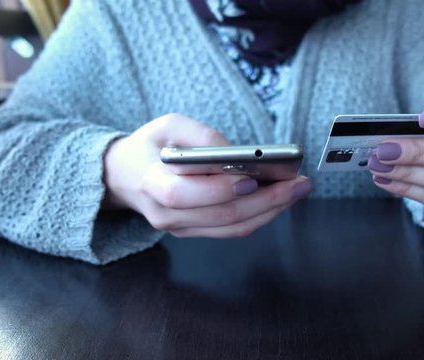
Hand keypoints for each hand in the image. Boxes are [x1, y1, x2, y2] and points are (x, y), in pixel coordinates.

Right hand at [103, 113, 311, 237]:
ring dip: (270, 210)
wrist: (125, 176)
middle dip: (266, 200)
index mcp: (151, 183)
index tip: (252, 178)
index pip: (183, 195)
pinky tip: (281, 198)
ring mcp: (181, 228)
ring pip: (232, 227)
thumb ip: (199, 136)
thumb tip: (236, 154)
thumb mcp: (166, 125)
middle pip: (220, 215)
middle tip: (298, 183)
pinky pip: (232, 230)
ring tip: (298, 189)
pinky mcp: (195, 231)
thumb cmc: (149, 146)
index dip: (218, 189)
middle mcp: (165, 214)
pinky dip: (260, 215)